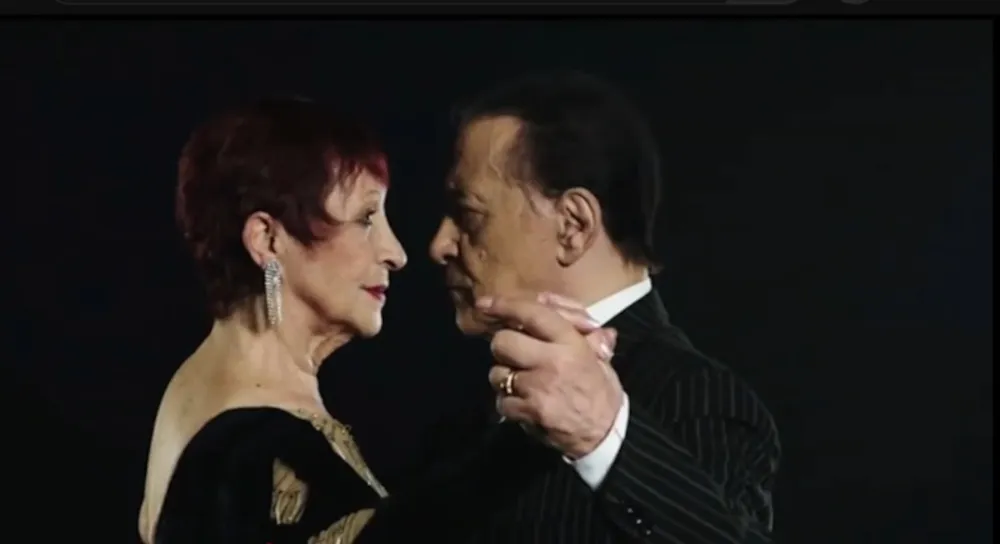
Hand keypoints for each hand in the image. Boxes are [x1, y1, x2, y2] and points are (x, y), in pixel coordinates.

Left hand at [479, 294, 623, 458]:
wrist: (606, 433)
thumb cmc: (600, 389)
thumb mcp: (597, 352)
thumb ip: (572, 323)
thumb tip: (545, 297)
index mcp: (571, 343)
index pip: (533, 315)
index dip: (505, 305)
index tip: (485, 303)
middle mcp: (552, 361)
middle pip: (503, 342)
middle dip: (504, 346)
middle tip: (515, 354)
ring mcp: (538, 388)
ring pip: (497, 373)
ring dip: (504, 377)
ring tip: (523, 382)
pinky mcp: (529, 412)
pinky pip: (501, 401)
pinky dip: (508, 403)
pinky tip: (524, 403)